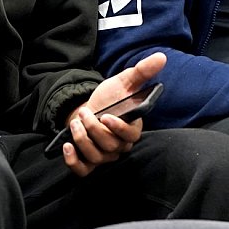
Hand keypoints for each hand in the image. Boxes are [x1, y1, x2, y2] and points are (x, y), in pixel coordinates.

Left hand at [60, 52, 164, 177]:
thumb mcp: (124, 82)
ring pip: (96, 158)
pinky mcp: (88, 162)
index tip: (106, 117)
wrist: (89, 107)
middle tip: (84, 114)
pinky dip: (73, 161)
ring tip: (75, 123)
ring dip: (82, 140)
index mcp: (132, 129)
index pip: (130, 137)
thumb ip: (142, 72)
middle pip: (110, 147)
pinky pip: (83, 171)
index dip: (119, 129)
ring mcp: (104, 156)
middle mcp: (119, 146)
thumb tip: (161, 57)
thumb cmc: (110, 98)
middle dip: (94, 130)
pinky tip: (67, 147)